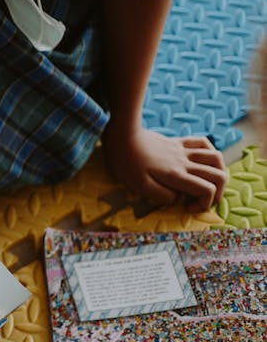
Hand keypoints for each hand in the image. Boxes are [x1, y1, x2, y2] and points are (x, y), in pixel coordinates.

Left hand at [102, 121, 226, 212]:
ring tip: (209, 182)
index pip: (206, 190)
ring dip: (219, 172)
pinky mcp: (176, 142)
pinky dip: (210, 152)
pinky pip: (202, 142)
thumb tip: (178, 200)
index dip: (204, 204)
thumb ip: (162, 196)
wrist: (121, 133)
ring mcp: (182, 150)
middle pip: (219, 175)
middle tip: (202, 200)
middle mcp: (184, 162)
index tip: (187, 207)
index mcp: (176, 175)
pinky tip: (203, 161)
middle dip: (218, 192)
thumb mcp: (138, 185)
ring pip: (216, 158)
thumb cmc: (125, 161)